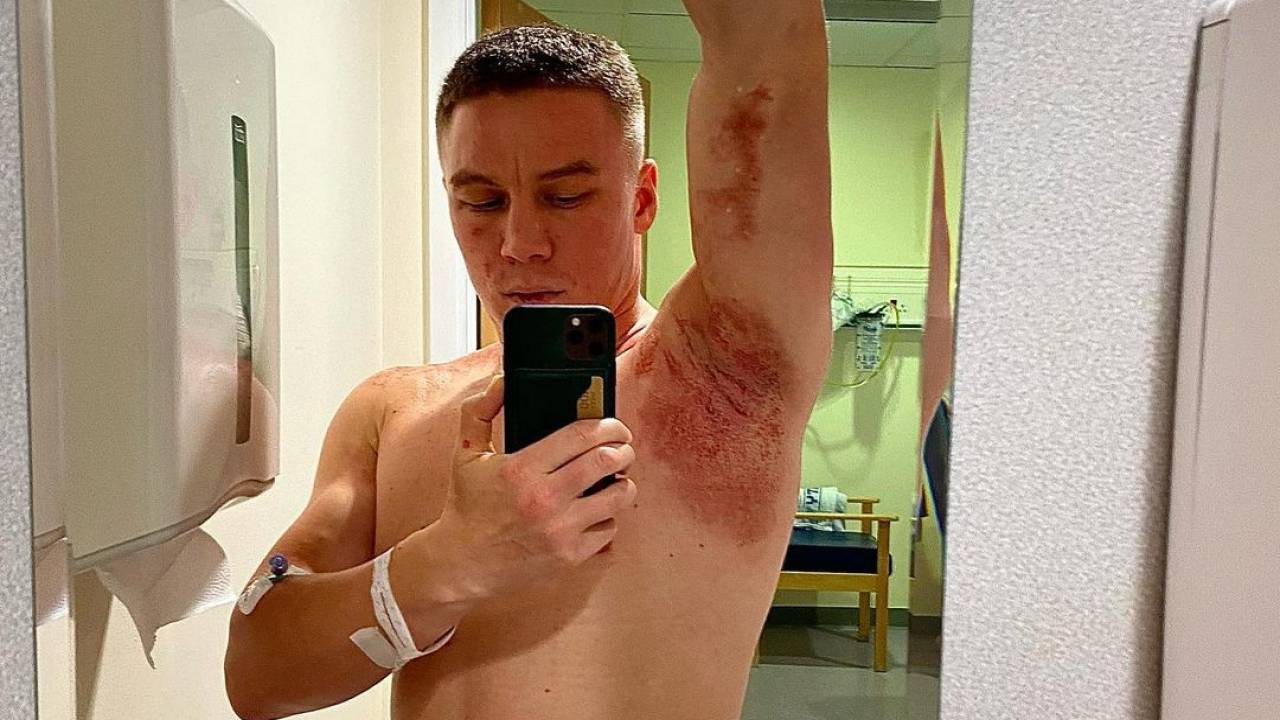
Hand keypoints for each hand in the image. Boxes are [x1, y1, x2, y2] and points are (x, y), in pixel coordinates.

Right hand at [430, 375, 636, 602]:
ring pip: (619, 496)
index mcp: (521, 469)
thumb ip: (479, 410)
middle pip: (607, 460)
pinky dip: (607, 517)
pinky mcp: (570, 556)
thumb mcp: (466, 453)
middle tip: (622, 448)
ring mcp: (560, 531)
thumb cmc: (467, 505)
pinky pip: (610, 529)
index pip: (582, 435)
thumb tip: (502, 380)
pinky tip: (594, 511)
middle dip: (623, 449)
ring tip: (614, 478)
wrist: (461, 564)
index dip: (608, 425)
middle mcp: (544, 500)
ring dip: (623, 482)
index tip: (614, 425)